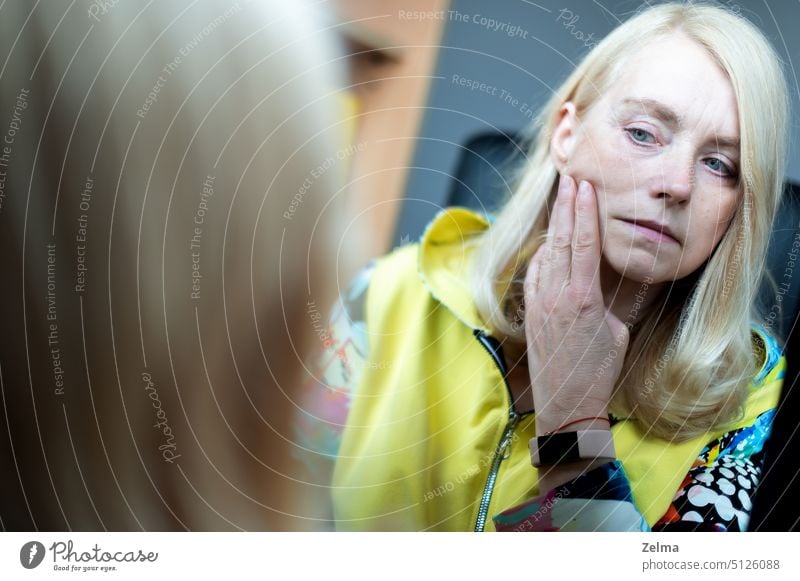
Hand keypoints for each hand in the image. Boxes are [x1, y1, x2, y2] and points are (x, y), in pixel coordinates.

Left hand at [523, 175, 628, 435]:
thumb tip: (606, 275)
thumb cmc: (598, 372)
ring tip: (560, 201)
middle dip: (564, 206)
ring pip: (544, 254)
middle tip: (568, 178)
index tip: (583, 185)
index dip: (583, 211)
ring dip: (553, 226)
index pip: (583, 242)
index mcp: (583, 297)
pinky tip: (548, 243)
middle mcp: (556, 295)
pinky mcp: (530, 313)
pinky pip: (534, 274)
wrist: (566, 404)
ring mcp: (539, 303)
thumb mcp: (616, 332)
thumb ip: (609, 299)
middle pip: (560, 240)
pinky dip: (542, 254)